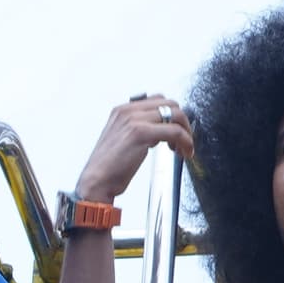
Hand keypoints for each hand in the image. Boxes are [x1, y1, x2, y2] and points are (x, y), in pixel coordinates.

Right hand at [74, 93, 194, 204]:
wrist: (97, 182)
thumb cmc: (109, 167)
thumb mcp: (122, 140)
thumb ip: (139, 129)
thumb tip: (161, 129)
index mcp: (122, 110)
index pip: (158, 100)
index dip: (172, 115)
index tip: (176, 131)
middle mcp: (128, 111)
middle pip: (170, 103)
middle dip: (182, 121)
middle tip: (183, 140)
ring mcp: (134, 120)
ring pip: (175, 114)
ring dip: (186, 132)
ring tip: (183, 148)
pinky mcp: (140, 132)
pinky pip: (175, 131)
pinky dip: (186, 142)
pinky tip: (183, 153)